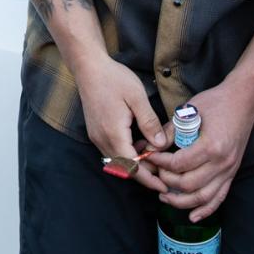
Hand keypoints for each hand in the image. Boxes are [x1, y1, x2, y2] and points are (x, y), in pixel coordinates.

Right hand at [77, 55, 167, 193]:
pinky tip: (140, 143)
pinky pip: (113, 151)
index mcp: (113, 133)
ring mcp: (97, 137)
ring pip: (118, 161)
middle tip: (165, 173)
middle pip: (125, 168)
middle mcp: (102, 140)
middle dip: (145, 174)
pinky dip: (127, 153)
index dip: (148, 179)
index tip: (163, 186)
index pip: (132, 166)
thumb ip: (149, 122)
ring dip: (136, 163)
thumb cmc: (113, 78)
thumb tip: (161, 145)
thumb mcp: (137, 97)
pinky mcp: (96, 132)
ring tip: (156, 157)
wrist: (89, 67)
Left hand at [148, 82, 253, 221]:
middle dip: (167, 181)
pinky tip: (192, 216)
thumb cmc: (215, 102)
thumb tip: (151, 146)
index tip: (150, 156)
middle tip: (156, 173)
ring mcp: (229, 170)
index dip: (160, 163)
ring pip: (203, 197)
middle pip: (188, 184)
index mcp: (210, 146)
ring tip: (164, 197)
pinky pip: (219, 198)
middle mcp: (222, 162)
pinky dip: (205, 210)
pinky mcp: (232, 173)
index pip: (179, 164)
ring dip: (181, 202)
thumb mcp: (189, 111)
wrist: (243, 101)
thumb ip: (170, 131)